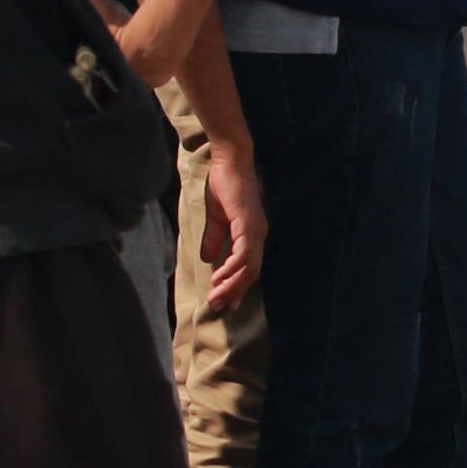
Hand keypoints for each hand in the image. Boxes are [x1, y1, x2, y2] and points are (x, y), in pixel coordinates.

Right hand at [197, 132, 268, 312]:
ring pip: (249, 267)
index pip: (248, 268)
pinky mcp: (249, 223)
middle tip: (217, 306)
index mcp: (252, 235)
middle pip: (251, 273)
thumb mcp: (215, 217)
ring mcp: (256, 230)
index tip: (223, 302)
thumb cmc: (223, 185)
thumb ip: (214, 238)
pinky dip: (232, 268)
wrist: (228, 161)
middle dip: (233, 292)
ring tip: (216, 297)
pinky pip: (244, 253)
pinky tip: (219, 277)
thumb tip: (207, 259)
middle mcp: (258, 235)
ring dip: (232, 285)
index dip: (236, 286)